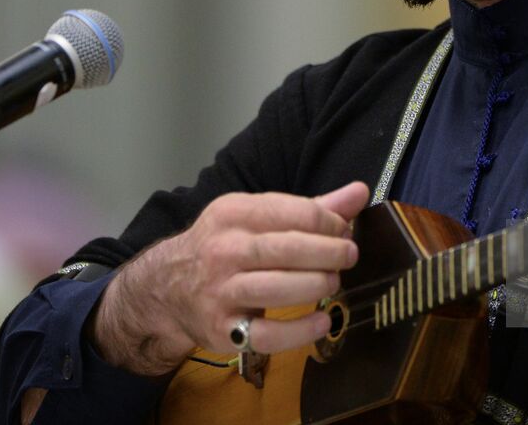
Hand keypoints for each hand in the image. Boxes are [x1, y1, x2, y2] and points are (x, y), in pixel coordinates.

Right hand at [90, 181, 368, 375]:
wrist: (167, 287)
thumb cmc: (226, 246)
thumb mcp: (257, 216)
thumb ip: (310, 207)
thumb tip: (360, 192)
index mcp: (234, 213)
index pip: (292, 212)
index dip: (328, 222)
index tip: (345, 230)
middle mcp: (224, 250)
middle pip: (287, 249)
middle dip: (328, 252)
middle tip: (349, 256)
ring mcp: (220, 291)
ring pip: (277, 288)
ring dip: (316, 285)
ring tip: (334, 282)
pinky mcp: (223, 330)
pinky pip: (267, 334)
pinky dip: (300, 331)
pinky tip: (323, 321)